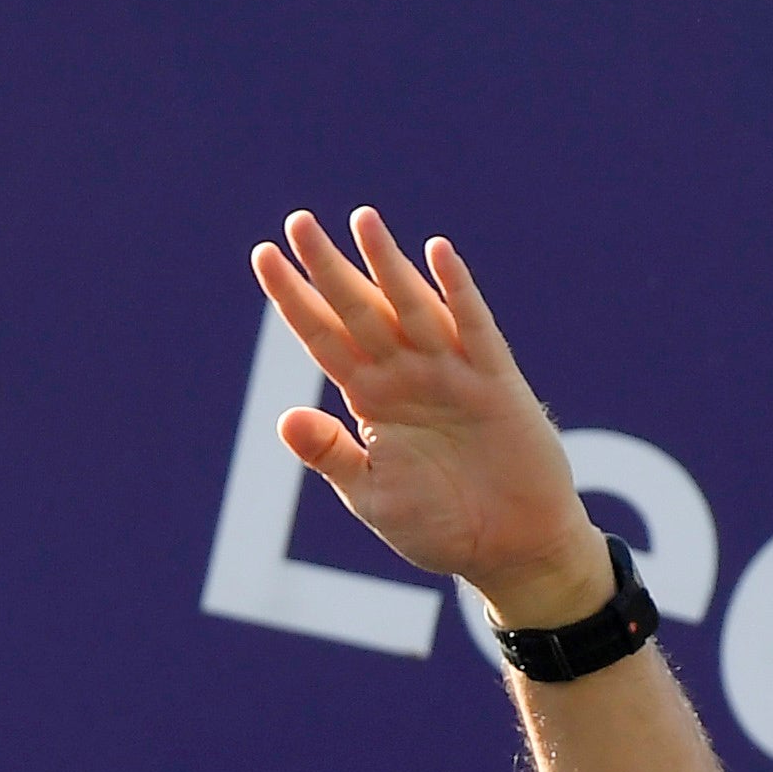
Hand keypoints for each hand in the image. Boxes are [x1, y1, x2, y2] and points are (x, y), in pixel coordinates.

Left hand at [251, 209, 607, 630]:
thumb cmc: (440, 525)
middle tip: (297, 221)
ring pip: (411, 307)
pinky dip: (457, 293)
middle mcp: (406, 375)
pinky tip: (439, 255)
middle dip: (328, 267)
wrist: (508, 551)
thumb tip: (283, 418)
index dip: (294, 298)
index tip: (264, 256)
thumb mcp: (371, 496)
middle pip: (359, 309)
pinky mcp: (496, 384)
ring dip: (386, 264)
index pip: (323, 337)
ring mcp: (451, 374)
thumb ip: (331, 455)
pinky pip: (473, 330)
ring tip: (362, 219)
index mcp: (371, 398)